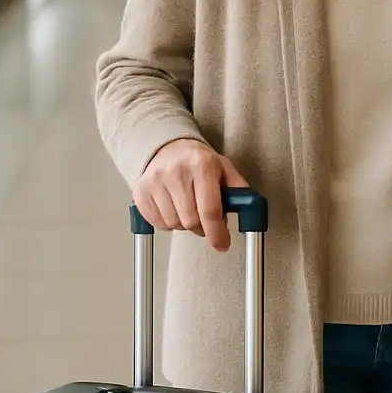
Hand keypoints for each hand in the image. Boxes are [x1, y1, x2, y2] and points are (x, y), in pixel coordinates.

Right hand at [133, 139, 250, 252]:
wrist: (169, 148)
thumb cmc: (199, 162)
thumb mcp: (225, 170)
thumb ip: (239, 190)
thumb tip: (251, 211)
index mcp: (202, 165)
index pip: (209, 210)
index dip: (217, 233)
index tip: (222, 244)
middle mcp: (177, 171)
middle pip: (191, 221)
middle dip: (202, 228)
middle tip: (206, 221)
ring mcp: (155, 181)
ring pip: (173, 224)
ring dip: (184, 225)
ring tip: (188, 208)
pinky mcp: (140, 191)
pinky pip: (156, 223)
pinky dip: (167, 223)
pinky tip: (173, 208)